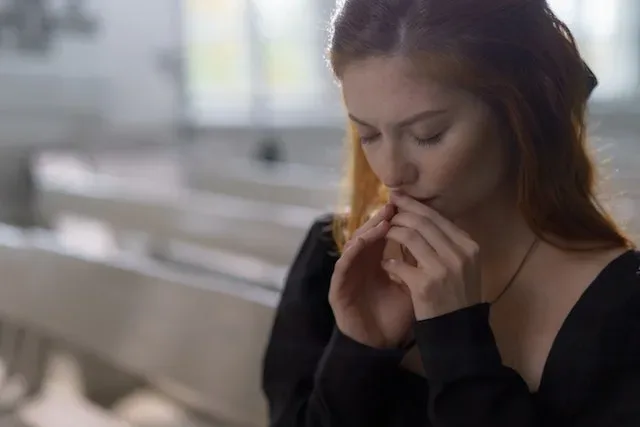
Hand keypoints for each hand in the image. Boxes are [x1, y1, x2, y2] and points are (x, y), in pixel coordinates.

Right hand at [329, 204, 414, 348]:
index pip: (385, 234)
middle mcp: (361, 263)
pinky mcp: (338, 286)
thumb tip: (435, 242)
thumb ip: (417, 265)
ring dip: (367, 231)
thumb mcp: (412, 287)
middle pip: (369, 234)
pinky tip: (362, 242)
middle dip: (381, 219)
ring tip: (382, 220)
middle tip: (394, 206)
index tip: (410, 207)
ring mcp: (348, 273)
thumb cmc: (394, 316)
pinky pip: (343, 264)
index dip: (396, 220)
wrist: (378, 345)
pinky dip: (352, 251)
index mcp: (377, 261)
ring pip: (354, 244)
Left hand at [382, 193, 481, 319]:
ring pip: (408, 236)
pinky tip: (386, 265)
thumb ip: (447, 241)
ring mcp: (442, 269)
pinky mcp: (425, 285)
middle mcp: (458, 253)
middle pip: (421, 221)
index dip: (413, 205)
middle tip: (385, 212)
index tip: (397, 198)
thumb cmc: (458, 295)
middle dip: (399, 214)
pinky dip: (389, 262)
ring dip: (391, 233)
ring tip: (382, 235)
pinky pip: (399, 263)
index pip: (436, 216)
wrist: (458, 330)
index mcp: (468, 246)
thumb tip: (422, 215)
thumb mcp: (463, 264)